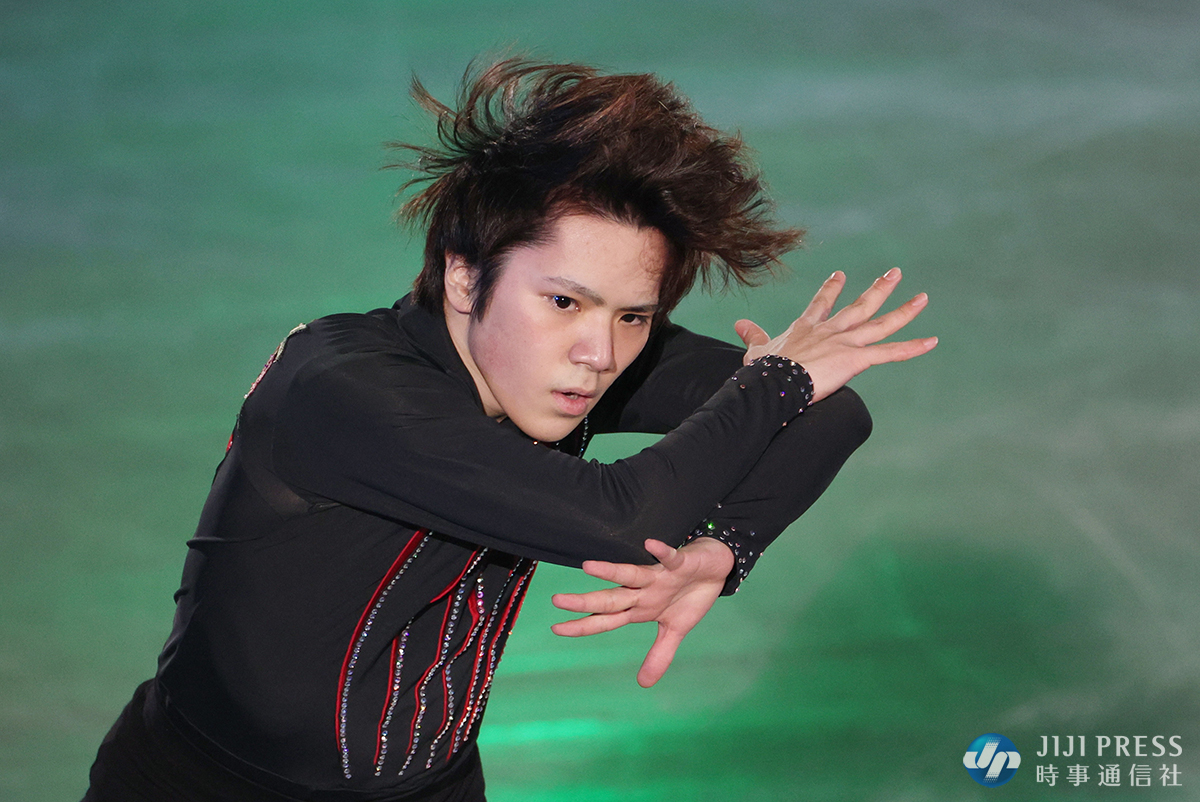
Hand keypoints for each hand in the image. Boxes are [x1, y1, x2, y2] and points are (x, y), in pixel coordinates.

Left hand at [551, 538, 733, 687]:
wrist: (714, 568)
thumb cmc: (689, 596)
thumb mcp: (675, 630)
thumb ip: (659, 655)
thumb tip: (643, 684)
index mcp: (640, 608)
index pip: (606, 620)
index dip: (583, 626)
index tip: (556, 629)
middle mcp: (643, 592)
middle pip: (611, 599)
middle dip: (586, 602)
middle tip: (557, 601)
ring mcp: (659, 576)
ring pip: (631, 574)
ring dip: (611, 571)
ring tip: (587, 567)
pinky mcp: (679, 563)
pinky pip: (669, 558)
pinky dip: (661, 552)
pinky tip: (650, 544)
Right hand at [735, 268, 935, 401]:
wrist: (773, 382)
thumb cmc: (763, 370)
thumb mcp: (756, 350)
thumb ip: (752, 335)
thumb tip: (739, 323)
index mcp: (807, 328)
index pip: (822, 304)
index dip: (832, 289)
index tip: (840, 275)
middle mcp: (831, 330)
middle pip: (860, 306)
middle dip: (878, 289)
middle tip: (893, 273)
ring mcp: (845, 342)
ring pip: (881, 324)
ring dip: (904, 310)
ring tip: (923, 298)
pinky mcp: (855, 358)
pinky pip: (890, 352)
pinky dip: (912, 347)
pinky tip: (933, 341)